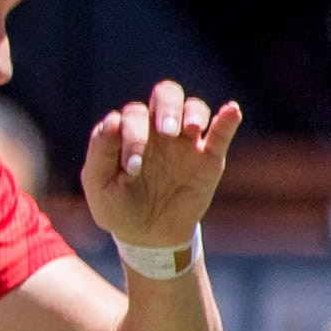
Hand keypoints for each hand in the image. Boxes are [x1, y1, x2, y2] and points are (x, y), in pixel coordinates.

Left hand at [78, 80, 239, 249]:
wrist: (147, 235)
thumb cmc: (117, 206)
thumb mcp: (99, 184)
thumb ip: (101, 151)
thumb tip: (113, 119)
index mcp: (127, 132)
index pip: (132, 115)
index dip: (132, 135)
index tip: (133, 168)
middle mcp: (157, 130)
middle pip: (166, 94)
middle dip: (167, 107)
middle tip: (167, 131)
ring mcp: (185, 142)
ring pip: (194, 107)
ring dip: (193, 112)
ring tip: (190, 129)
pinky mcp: (208, 158)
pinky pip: (221, 132)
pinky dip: (228, 119)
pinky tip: (232, 111)